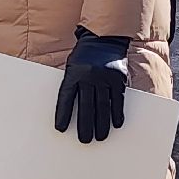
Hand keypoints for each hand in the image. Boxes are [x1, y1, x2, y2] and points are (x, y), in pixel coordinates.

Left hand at [55, 28, 128, 143]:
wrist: (104, 38)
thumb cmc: (84, 56)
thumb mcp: (72, 65)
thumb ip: (72, 83)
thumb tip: (69, 108)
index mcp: (73, 73)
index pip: (66, 97)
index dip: (63, 114)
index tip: (60, 128)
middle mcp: (88, 76)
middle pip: (85, 106)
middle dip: (84, 125)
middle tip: (84, 140)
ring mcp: (105, 78)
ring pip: (102, 106)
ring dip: (101, 124)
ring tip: (100, 137)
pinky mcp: (119, 79)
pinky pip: (118, 100)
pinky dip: (117, 113)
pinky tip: (115, 124)